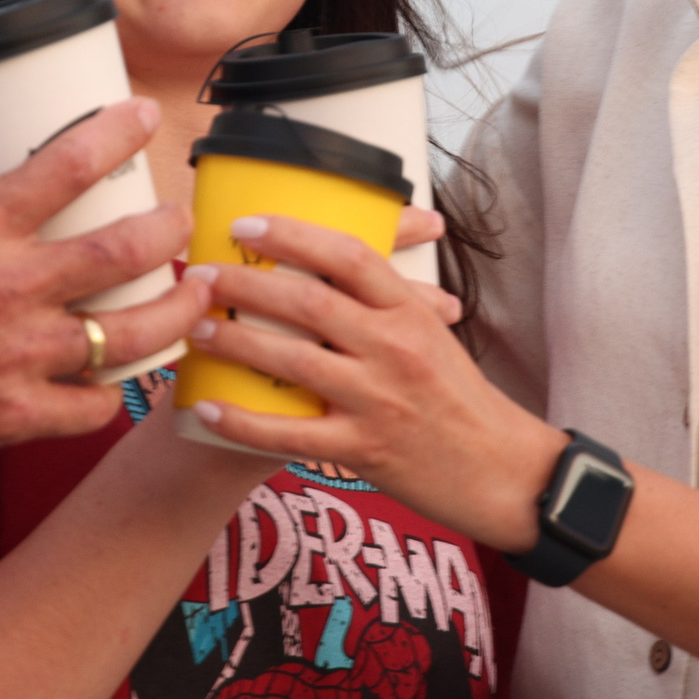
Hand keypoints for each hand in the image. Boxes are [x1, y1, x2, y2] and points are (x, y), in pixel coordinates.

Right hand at [0, 98, 212, 472]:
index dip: (118, 131)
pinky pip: (96, 406)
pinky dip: (117, 389)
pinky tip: (125, 373)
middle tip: (180, 217)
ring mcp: (20, 358)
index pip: (68, 165)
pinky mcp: (15, 416)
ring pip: (135, 332)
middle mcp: (10, 289)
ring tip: (196, 294)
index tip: (144, 117)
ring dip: (178, 309)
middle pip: (128, 247)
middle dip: (171, 225)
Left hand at [183, 214, 561, 551]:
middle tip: (198, 276)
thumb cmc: (461, 400)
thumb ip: (386, 303)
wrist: (504, 473)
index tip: (245, 225)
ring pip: (293, 361)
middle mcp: (394, 348)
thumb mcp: (434, 336)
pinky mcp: (363, 450)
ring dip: (235, 341)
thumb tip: (329, 265)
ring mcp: (378, 399)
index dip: (293, 234)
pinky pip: (290, 434)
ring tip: (194, 328)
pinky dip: (242, 421)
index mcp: (411, 312)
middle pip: (309, 302)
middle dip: (245, 285)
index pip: (350, 255)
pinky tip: (207, 408)